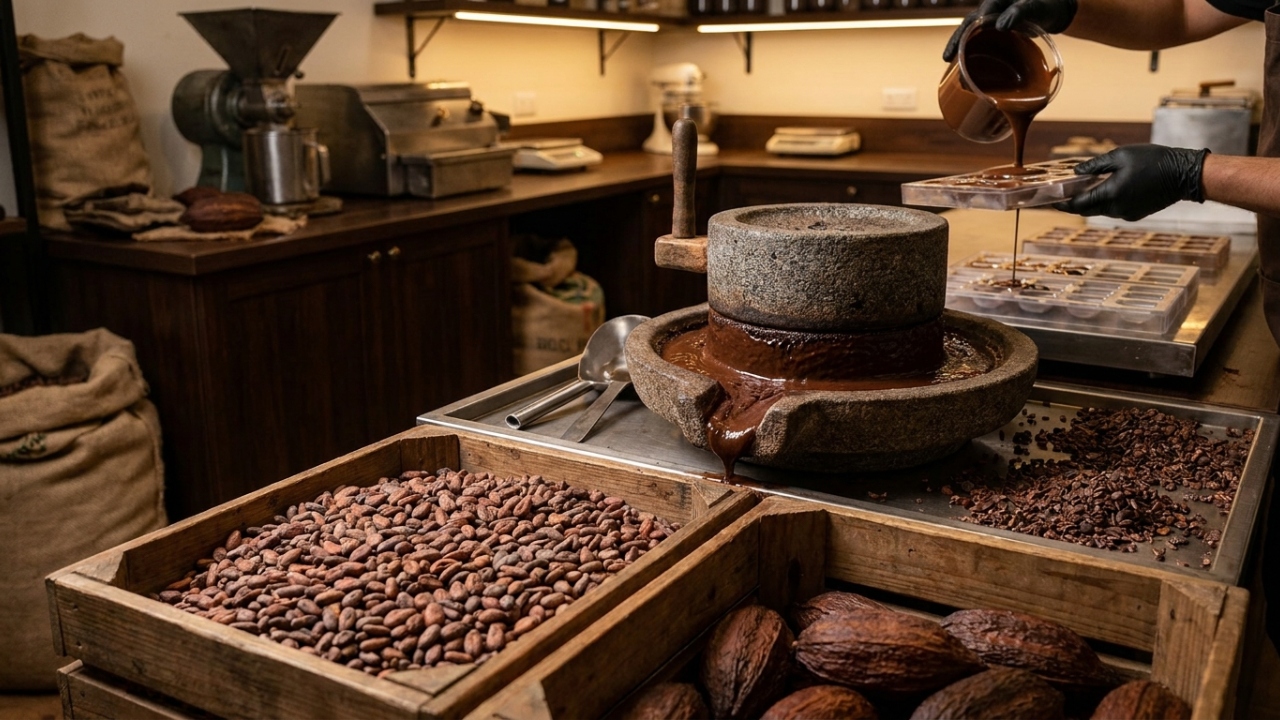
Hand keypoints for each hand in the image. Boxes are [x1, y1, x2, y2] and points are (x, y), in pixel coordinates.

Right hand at [942, 0, 1077, 61]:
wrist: (1054, 12)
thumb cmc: (1046, 6)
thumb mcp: (1036, 7)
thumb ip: (1019, 13)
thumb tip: (1001, 26)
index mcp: (998, 2)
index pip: (981, 14)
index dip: (971, 29)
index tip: (965, 42)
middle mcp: (991, 11)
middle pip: (968, 25)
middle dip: (956, 41)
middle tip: (947, 57)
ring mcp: (993, 23)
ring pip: (971, 35)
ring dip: (960, 48)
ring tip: (949, 63)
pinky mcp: (996, 34)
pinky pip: (980, 42)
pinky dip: (971, 53)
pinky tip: (964, 66)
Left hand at [1056, 145, 1209, 221]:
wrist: (1184, 174)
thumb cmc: (1153, 160)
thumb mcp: (1121, 155)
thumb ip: (1095, 165)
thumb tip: (1076, 172)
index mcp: (1111, 194)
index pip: (1077, 204)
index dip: (1061, 203)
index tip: (1048, 201)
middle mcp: (1116, 209)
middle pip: (1086, 210)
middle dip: (1072, 203)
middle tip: (1060, 195)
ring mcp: (1126, 214)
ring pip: (1099, 211)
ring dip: (1090, 202)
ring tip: (1081, 188)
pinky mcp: (1135, 214)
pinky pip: (1113, 210)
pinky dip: (1104, 202)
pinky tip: (1104, 190)